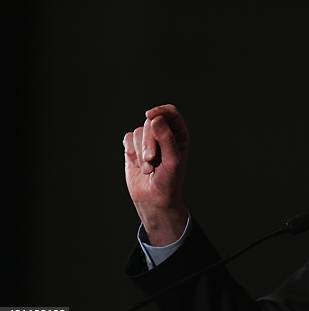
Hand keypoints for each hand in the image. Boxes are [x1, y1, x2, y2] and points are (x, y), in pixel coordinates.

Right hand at [123, 104, 189, 245]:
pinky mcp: (134, 148)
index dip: (160, 111)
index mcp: (179, 135)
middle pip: (152, 122)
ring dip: (140, 151)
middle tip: (150, 160)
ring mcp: (148, 141)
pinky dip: (131, 152)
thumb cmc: (169, 181)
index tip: (150, 115)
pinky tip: (138, 165)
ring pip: (139, 131)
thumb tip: (155, 119)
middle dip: (148, 141)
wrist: (154, 200)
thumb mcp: (172, 161)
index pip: (170, 112)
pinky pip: (128, 138)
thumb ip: (166, 139)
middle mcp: (164, 134)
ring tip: (148, 169)